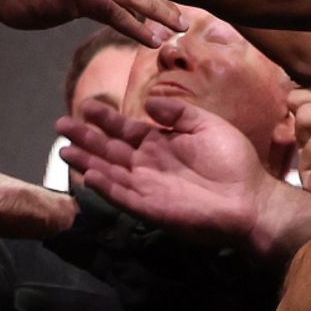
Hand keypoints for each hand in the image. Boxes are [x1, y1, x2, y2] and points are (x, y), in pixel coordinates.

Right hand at [58, 96, 281, 250]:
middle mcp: (148, 165)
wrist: (250, 198)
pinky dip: (106, 187)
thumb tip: (148, 102)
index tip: (84, 105)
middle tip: (60, 125)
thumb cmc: (232, 161)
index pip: (124, 129)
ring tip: (64, 151)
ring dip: (87, 162)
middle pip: (109, 150)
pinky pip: (124, 197)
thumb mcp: (205, 124)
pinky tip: (89, 176)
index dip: (104, 118)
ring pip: (110, 173)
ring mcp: (147, 187)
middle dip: (85, 138)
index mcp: (160, 143)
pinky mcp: (152, 208)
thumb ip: (177, 112)